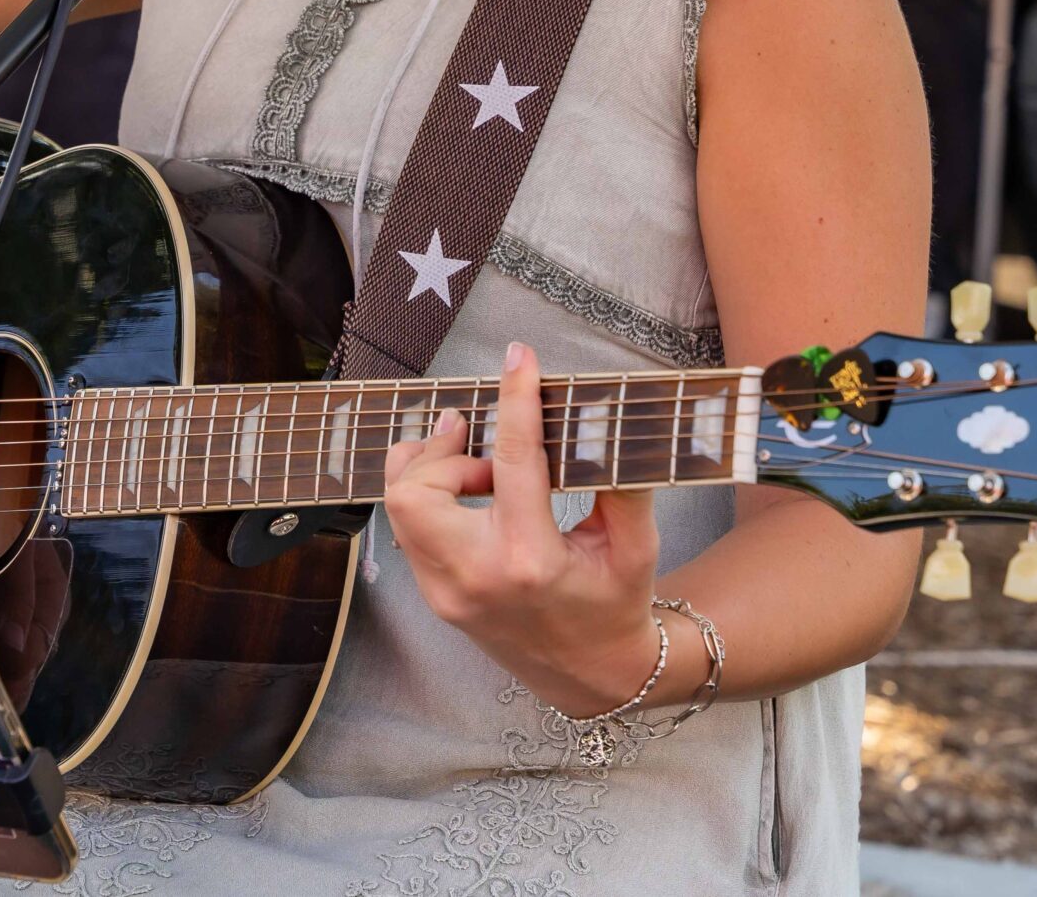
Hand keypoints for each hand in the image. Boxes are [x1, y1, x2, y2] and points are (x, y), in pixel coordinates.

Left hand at [382, 341, 663, 716]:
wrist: (593, 677)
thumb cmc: (617, 606)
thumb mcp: (636, 546)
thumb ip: (623, 484)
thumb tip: (608, 420)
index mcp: (531, 560)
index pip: (511, 460)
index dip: (514, 399)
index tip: (518, 359)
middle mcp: (476, 577)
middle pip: (414, 490)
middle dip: (439, 452)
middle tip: (478, 442)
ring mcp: (446, 592)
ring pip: (400, 509)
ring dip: (431, 474)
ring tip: (479, 470)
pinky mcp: (435, 597)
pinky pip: (409, 532)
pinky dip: (430, 501)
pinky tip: (469, 495)